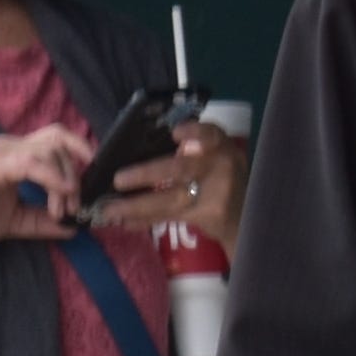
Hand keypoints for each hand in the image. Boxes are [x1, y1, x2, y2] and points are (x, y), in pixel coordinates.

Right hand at [0, 123, 94, 250]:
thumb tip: (73, 228)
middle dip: (77, 171)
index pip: (55, 141)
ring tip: (61, 210)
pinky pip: (32, 163)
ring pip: (49, 150)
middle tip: (76, 205)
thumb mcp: (13, 221)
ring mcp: (0, 153)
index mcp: (14, 155)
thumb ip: (41, 221)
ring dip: (64, 181)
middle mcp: (9, 147)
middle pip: (58, 140)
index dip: (78, 156)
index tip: (89, 186)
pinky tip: (59, 195)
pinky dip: (52, 178)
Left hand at [92, 119, 249, 250]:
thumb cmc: (219, 175)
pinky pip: (169, 216)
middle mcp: (221, 166)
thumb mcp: (214, 154)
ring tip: (110, 210)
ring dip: (136, 205)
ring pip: (170, 198)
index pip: (210, 134)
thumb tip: (142, 144)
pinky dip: (145, 220)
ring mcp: (217, 194)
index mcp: (220, 145)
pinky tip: (125, 222)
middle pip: (181, 169)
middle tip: (118, 179)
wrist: (245, 213)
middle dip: (146, 174)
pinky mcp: (209, 216)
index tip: (176, 133)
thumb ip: (189, 145)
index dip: (194, 133)